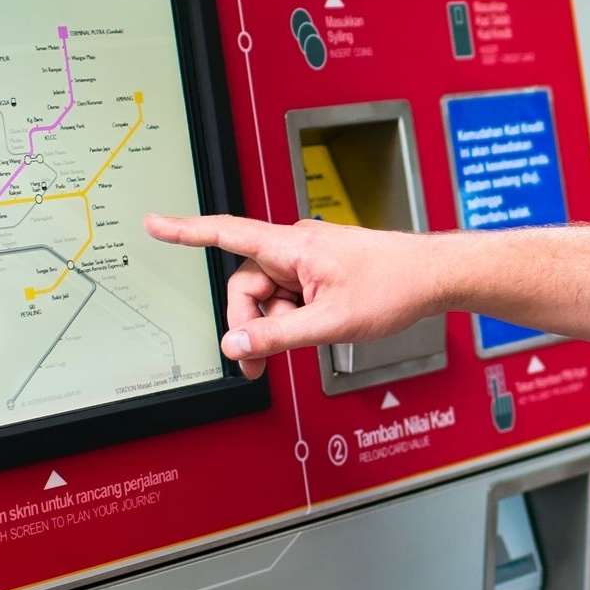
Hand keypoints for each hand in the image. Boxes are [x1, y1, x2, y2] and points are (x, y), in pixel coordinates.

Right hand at [142, 213, 447, 380]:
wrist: (434, 276)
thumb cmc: (394, 286)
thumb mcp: (330, 322)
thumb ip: (278, 336)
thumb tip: (236, 344)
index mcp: (294, 246)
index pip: (228, 233)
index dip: (187, 231)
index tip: (155, 224)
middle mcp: (297, 246)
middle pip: (247, 284)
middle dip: (249, 323)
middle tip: (258, 364)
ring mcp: (310, 258)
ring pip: (270, 294)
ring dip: (275, 324)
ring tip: (304, 343)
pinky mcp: (322, 270)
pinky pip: (291, 295)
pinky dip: (294, 317)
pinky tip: (319, 327)